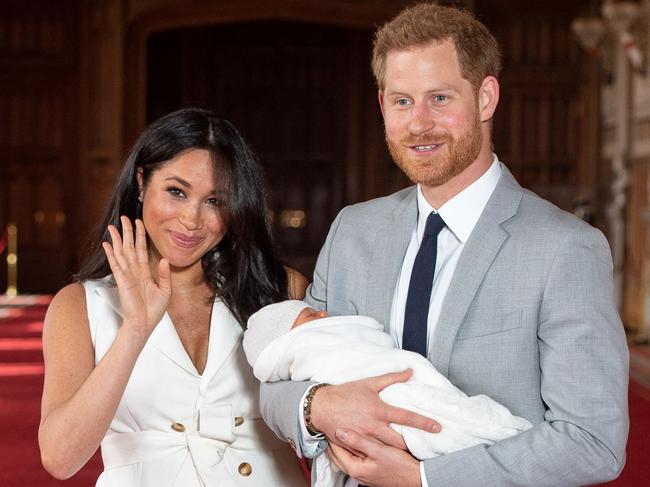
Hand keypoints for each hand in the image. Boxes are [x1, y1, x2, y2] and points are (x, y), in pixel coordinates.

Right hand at [103, 216, 170, 339]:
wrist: (144, 324)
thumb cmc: (153, 311)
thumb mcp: (165, 290)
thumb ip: (164, 274)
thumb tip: (164, 259)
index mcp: (144, 272)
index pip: (142, 249)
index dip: (140, 236)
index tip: (139, 223)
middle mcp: (134, 271)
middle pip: (130, 247)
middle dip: (127, 232)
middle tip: (124, 218)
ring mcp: (127, 275)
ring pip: (121, 253)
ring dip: (117, 239)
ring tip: (112, 226)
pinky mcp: (122, 282)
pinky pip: (116, 265)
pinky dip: (112, 254)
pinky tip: (107, 244)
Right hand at [310, 369, 439, 449]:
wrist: (321, 406)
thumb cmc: (346, 393)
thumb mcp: (369, 383)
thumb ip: (391, 378)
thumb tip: (410, 371)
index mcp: (379, 410)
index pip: (406, 417)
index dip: (423, 423)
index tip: (437, 427)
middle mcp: (373, 426)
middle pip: (399, 442)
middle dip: (411, 447)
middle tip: (422, 448)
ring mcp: (364, 438)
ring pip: (386, 451)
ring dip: (397, 453)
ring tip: (408, 454)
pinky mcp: (356, 445)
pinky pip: (370, 454)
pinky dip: (379, 456)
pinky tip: (386, 457)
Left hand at [329, 429, 420, 486]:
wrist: (416, 478)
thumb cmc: (399, 465)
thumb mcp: (378, 451)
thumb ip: (358, 441)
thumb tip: (340, 432)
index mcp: (355, 468)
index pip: (336, 451)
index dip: (332, 437)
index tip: (329, 424)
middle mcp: (357, 473)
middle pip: (338, 456)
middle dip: (334, 442)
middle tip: (331, 427)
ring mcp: (364, 474)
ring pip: (346, 458)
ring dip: (343, 446)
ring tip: (341, 432)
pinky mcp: (371, 472)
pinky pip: (356, 459)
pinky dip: (352, 451)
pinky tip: (357, 442)